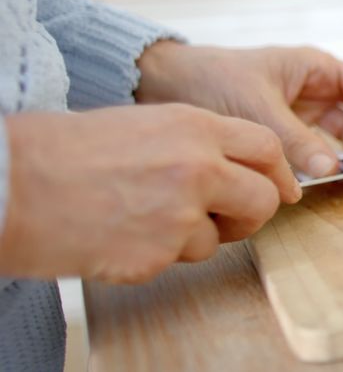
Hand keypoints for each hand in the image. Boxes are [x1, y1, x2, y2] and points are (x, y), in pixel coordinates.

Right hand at [0, 105, 298, 282]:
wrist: (14, 184)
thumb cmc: (69, 152)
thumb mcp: (146, 124)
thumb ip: (199, 144)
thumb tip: (239, 168)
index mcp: (195, 127)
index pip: (266, 147)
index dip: (275, 171)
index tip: (274, 186)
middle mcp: (198, 167)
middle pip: (263, 198)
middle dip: (251, 213)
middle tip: (228, 217)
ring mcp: (180, 214)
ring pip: (222, 237)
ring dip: (196, 236)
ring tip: (147, 218)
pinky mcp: (159, 255)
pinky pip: (181, 260)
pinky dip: (159, 255)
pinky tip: (124, 235)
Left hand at [135, 44, 342, 177]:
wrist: (161, 85)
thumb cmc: (211, 81)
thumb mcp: (257, 110)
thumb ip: (295, 142)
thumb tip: (331, 170)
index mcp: (316, 68)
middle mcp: (314, 87)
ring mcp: (299, 109)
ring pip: (340, 135)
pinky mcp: (282, 130)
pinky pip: (314, 148)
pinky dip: (322, 163)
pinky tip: (321, 181)